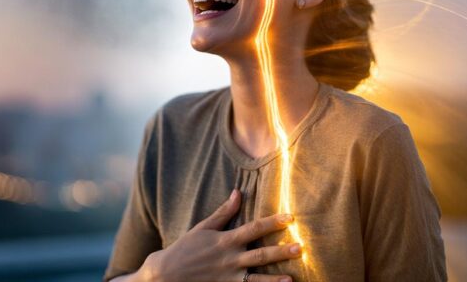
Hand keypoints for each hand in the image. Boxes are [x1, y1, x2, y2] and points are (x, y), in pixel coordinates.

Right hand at [143, 189, 301, 281]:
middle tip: (301, 247)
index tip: (290, 217)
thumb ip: (223, 212)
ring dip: (274, 279)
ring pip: (256, 279)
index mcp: (226, 240)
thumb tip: (238, 193)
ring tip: (293, 278)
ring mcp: (228, 278)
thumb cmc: (186, 248)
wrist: (166, 275)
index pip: (254, 228)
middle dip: (281, 251)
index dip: (273, 222)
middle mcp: (229, 259)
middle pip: (260, 254)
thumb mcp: (203, 228)